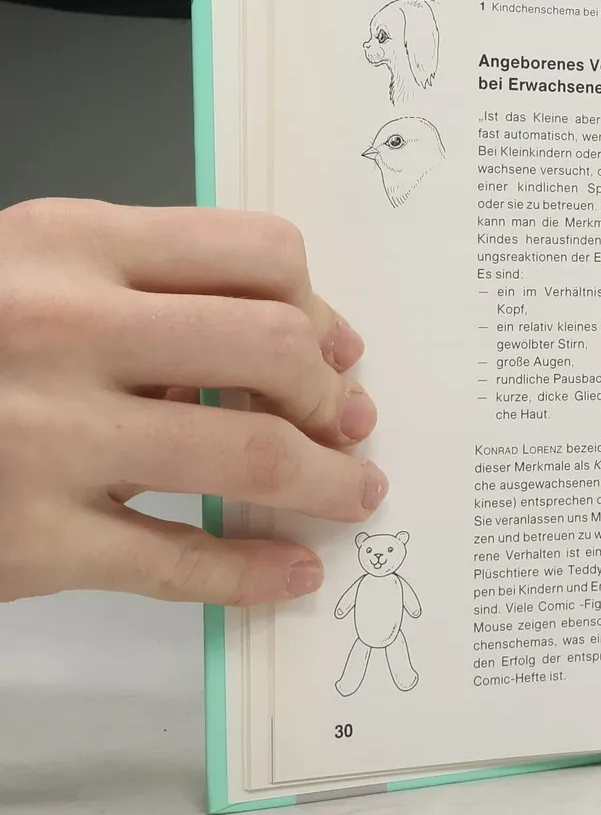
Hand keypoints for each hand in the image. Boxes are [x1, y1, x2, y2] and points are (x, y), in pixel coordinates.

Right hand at [0, 201, 385, 604]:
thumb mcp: (28, 275)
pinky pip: (178, 561)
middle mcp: (63, 330)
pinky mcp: (30, 540)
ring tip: (353, 492)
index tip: (338, 349)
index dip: (318, 306)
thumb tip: (294, 346)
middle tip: (351, 423)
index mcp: (69, 244)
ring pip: (249, 453)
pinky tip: (292, 571)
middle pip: (272, 348)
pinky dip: (254, 570)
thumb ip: (142, 291)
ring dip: (327, 480)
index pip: (256, 252)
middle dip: (332, 394)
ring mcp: (46, 438)